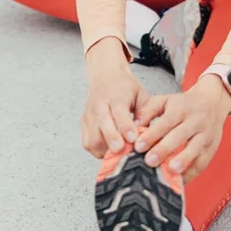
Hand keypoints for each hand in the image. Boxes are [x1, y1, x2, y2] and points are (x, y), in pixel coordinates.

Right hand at [80, 38, 146, 158]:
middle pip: (102, 124)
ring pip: (92, 137)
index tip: (133, 138)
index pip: (119, 111)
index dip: (125, 126)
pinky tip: (109, 151)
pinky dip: (97, 151)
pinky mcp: (84, 124)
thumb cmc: (125, 88)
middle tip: (121, 150)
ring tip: (119, 154)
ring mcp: (90, 115)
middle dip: (111, 139)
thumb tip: (146, 134)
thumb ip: (145, 113)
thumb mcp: (141, 95)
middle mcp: (100, 105)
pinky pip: (87, 142)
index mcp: (116, 95)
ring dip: (105, 149)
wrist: (105, 76)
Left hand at [132, 74, 230, 181]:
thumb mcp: (164, 101)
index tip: (138, 147)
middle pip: (180, 136)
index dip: (152, 135)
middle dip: (164, 149)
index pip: (166, 122)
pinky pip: (202, 162)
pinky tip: (179, 180)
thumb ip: (148, 111)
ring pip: (194, 149)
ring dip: (182, 161)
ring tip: (170, 171)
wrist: (211, 103)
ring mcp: (205, 135)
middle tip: (149, 161)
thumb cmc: (182, 105)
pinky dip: (191, 173)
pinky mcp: (211, 148)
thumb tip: (134, 126)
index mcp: (181, 108)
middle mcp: (195, 121)